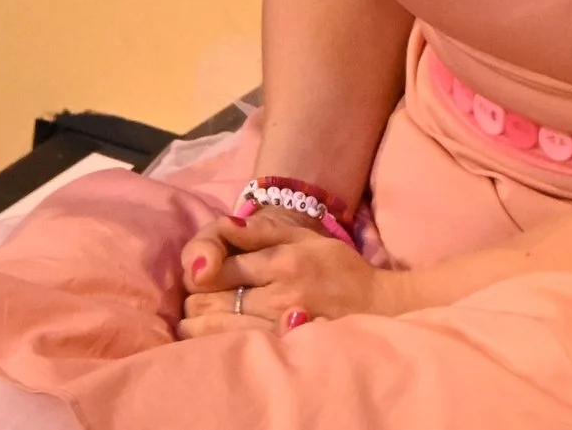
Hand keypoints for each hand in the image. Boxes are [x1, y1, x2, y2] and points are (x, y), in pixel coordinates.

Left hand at [176, 211, 408, 335]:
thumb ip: (263, 231)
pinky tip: (213, 334)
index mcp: (283, 261)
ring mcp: (279, 325)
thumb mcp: (305, 237)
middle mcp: (279, 294)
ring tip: (198, 316)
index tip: (203, 272)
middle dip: (195, 297)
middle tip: (198, 295)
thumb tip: (225, 225)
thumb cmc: (338, 268)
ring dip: (198, 321)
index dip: (202, 270)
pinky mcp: (281, 347)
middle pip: (211, 298)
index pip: (220, 267)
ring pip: (215, 326)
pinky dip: (214, 339)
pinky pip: (234, 345)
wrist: (375, 305)